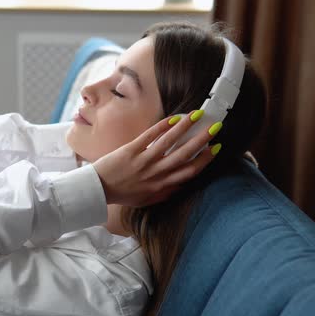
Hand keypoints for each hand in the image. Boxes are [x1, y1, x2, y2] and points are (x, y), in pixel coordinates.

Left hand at [92, 111, 219, 206]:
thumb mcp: (146, 200)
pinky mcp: (130, 151)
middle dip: (201, 140)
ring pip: (168, 142)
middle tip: (214, 127)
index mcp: (161, 185)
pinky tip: (173, 118)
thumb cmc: (123, 194)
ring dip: (184, 127)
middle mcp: (155, 173)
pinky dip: (162, 127)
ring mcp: (143, 161)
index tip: (215, 148)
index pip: (189, 171)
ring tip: (196, 115)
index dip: (204, 159)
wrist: (98, 189)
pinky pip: (149, 136)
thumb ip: (165, 193)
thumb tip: (181, 185)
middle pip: (183, 155)